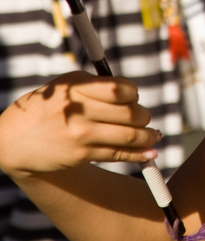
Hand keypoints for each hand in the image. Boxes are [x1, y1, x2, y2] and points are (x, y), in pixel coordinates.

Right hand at [0, 72, 160, 177]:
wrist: (14, 139)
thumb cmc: (47, 107)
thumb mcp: (65, 86)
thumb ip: (96, 85)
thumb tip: (131, 92)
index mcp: (77, 88)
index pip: (120, 89)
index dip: (133, 93)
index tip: (133, 96)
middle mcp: (80, 111)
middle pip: (130, 113)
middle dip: (144, 115)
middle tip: (145, 117)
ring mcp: (81, 135)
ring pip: (129, 136)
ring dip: (148, 136)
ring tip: (153, 135)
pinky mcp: (81, 155)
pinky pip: (118, 155)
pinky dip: (139, 155)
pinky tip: (149, 152)